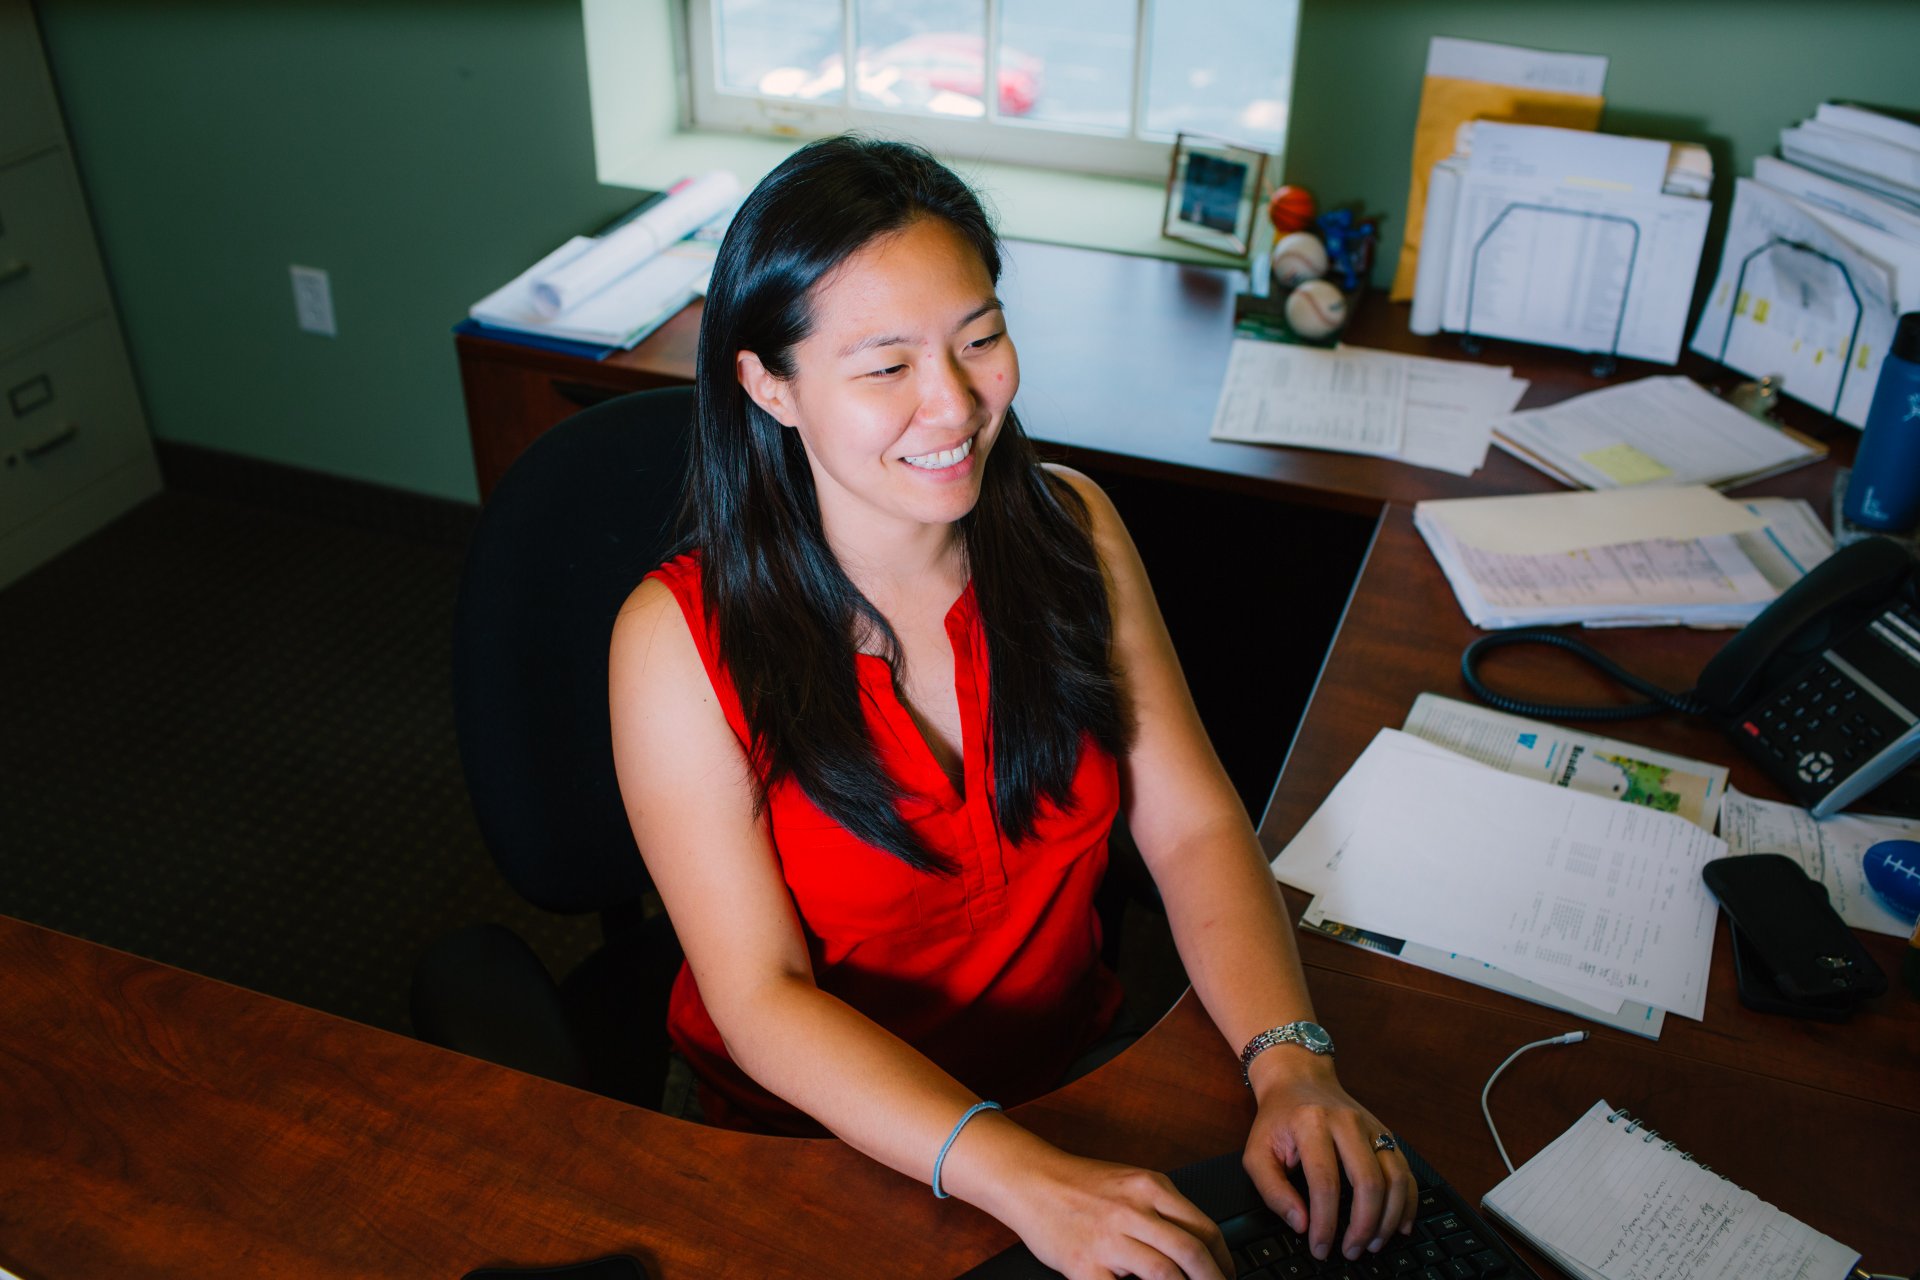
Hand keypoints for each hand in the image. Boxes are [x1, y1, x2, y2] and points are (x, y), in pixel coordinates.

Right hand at [992, 1146, 1233, 1279]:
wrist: (1029, 1180)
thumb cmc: (1079, 1184)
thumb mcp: (1130, 1182)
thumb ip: (1162, 1209)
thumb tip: (1197, 1246)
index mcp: (1150, 1187)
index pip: (1205, 1228)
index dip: (1224, 1260)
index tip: (1227, 1275)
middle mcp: (1133, 1210)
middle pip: (1192, 1253)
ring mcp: (1108, 1239)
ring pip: (1165, 1274)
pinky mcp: (1085, 1265)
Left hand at [1241, 1053, 1415, 1262]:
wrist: (1299, 1079)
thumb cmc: (1277, 1120)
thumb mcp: (1257, 1152)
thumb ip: (1273, 1191)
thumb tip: (1301, 1224)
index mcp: (1311, 1124)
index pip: (1325, 1181)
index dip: (1325, 1222)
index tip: (1320, 1247)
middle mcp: (1347, 1122)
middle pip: (1368, 1181)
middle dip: (1363, 1225)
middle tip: (1351, 1251)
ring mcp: (1371, 1127)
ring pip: (1395, 1178)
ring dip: (1388, 1218)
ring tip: (1373, 1244)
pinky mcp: (1386, 1134)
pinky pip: (1406, 1171)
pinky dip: (1407, 1202)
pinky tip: (1399, 1225)